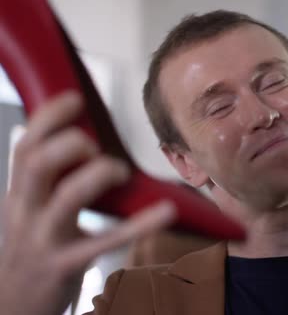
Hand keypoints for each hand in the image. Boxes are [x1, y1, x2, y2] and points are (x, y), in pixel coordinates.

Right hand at [0, 92, 175, 314]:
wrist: (11, 307)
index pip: (26, 146)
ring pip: (67, 198)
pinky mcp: (67, 265)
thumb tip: (67, 138)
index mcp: (18, 194)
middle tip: (94, 144)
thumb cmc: (30, 250)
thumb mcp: (26, 211)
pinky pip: (106, 241)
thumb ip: (44, 179)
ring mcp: (44, 240)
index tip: (75, 98)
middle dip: (68, 144)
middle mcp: (25, 212)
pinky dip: (140, 224)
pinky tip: (167, 211)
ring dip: (98, 175)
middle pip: (37, 164)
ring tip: (120, 170)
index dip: (48, 118)